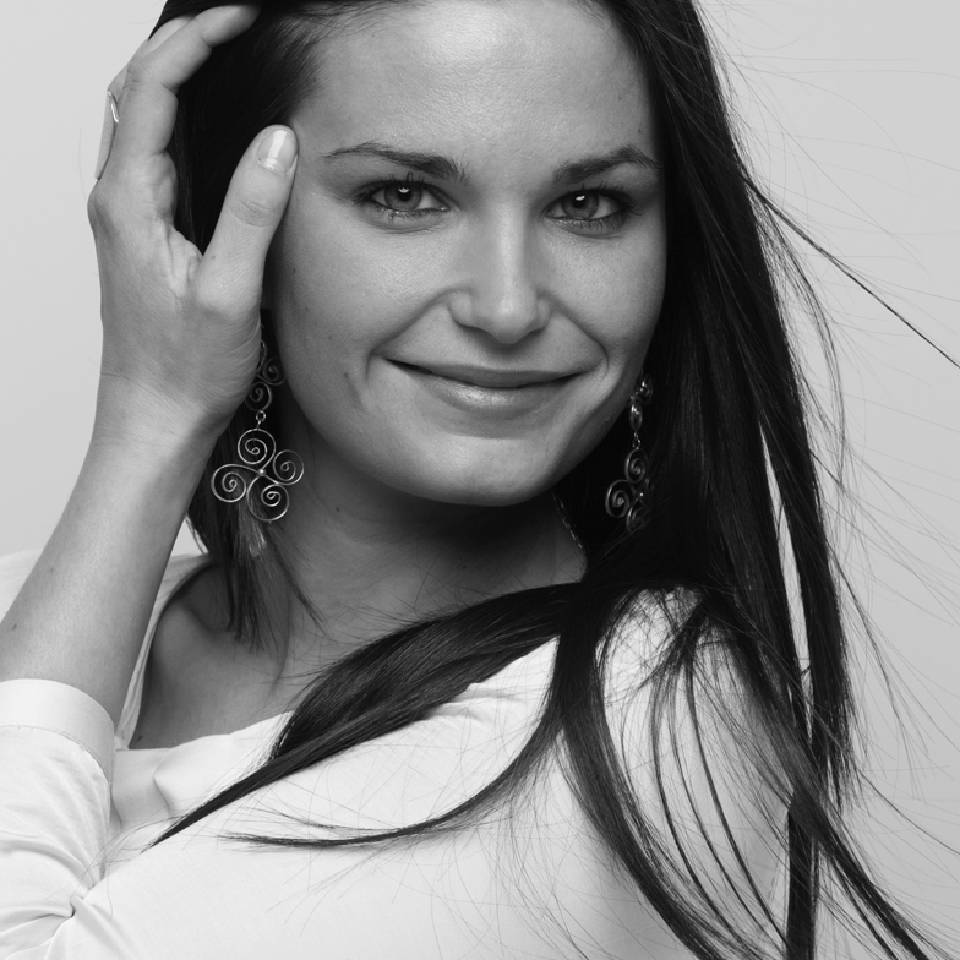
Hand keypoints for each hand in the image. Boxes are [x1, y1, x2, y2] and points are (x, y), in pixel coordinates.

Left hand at [87, 4, 296, 447]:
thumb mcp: (229, 294)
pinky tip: (209, 112)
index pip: (152, 89)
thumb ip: (250, 213)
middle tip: (238, 16)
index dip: (197, 41)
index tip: (242, 15)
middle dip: (184, 39)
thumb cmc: (183, 369)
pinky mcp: (142, 230)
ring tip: (223, 42)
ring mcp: (126, 213)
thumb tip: (276, 140)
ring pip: (140, 114)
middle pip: (136, 87)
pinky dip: (178, 111)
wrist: (154, 417)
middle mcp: (116, 198)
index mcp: (128, 202)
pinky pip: (153, 149)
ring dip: (175, 68)